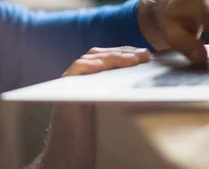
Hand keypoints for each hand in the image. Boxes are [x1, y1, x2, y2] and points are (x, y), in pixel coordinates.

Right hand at [28, 46, 149, 168]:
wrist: (68, 156)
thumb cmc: (91, 135)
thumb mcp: (109, 108)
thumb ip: (118, 93)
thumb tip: (143, 80)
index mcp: (90, 80)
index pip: (107, 57)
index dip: (125, 53)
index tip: (144, 54)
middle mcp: (79, 78)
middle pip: (100, 55)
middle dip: (123, 52)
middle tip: (144, 55)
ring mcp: (70, 83)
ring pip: (90, 60)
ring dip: (113, 57)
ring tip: (132, 59)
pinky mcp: (63, 91)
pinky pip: (74, 72)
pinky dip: (86, 65)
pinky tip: (100, 64)